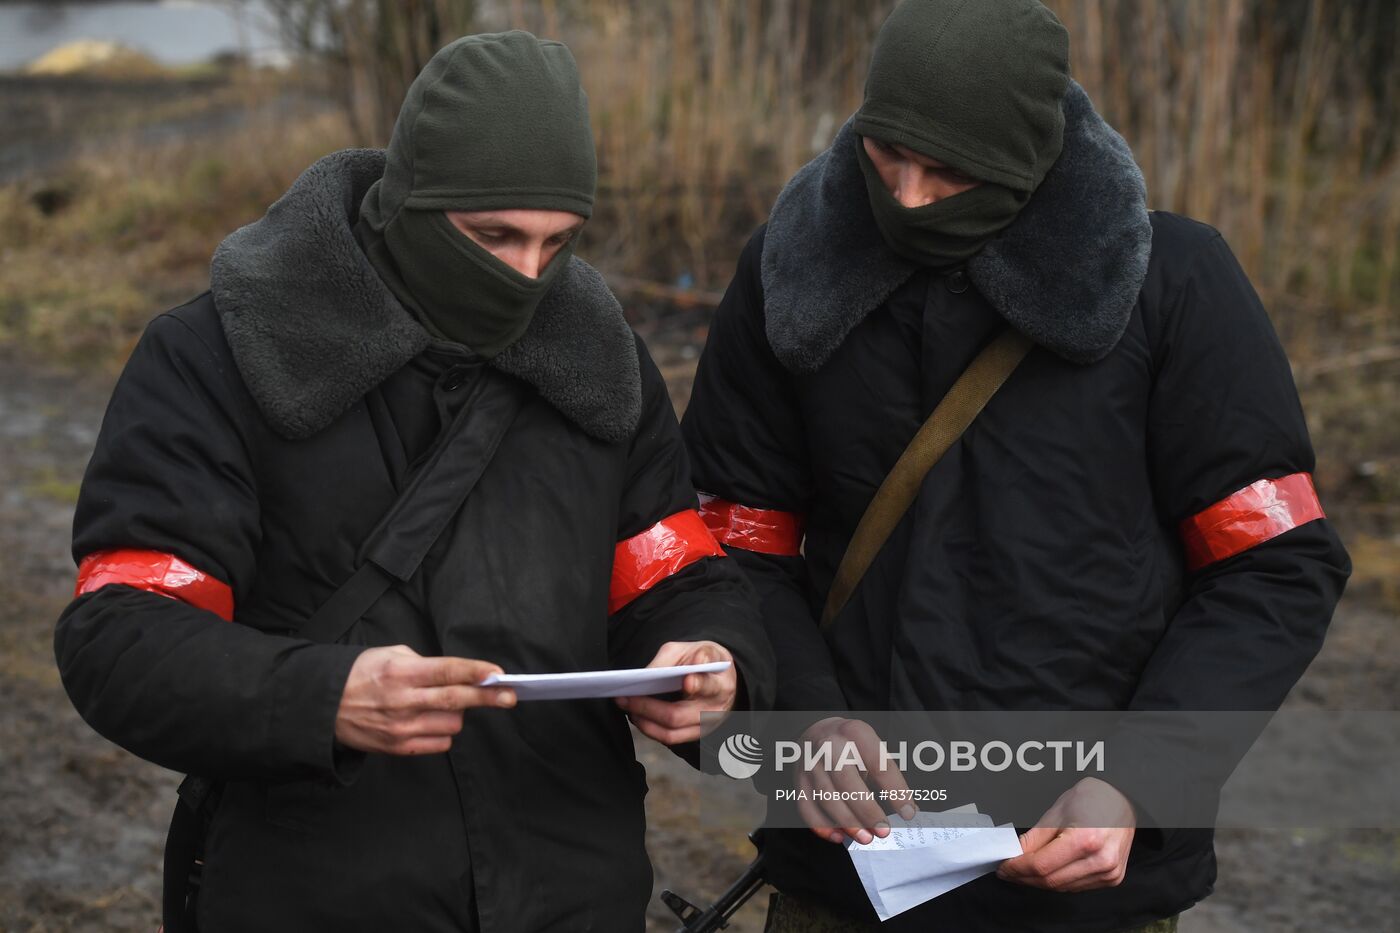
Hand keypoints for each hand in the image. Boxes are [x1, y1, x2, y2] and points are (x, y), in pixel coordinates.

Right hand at [334, 645, 515, 755]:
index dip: (474, 672)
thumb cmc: (360, 675)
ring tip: (437, 704)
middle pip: (457, 700)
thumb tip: (454, 674)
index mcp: (401, 673)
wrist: (324, 709)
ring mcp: (402, 728)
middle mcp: (403, 701)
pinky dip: (442, 733)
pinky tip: (427, 721)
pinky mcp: (399, 748)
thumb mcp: (388, 655)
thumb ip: (422, 663)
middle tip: (510, 696)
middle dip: (488, 697)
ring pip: (453, 724)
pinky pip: (440, 743)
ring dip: (455, 714)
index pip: (447, 671)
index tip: (496, 673)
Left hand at [615, 640, 736, 744]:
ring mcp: (706, 726)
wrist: (722, 676)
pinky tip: (637, 716)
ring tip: (626, 706)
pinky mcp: (697, 735)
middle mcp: (716, 709)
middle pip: (678, 715)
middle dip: (647, 707)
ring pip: (671, 732)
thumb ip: (670, 658)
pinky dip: (650, 728)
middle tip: (624, 697)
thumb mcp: (691, 648)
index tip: (686, 680)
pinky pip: (670, 738)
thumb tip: (646, 675)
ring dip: (644, 721)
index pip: (709, 685)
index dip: (698, 684)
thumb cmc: (701, 659)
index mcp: (720, 682)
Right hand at [796, 717, 914, 845]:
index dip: (895, 790)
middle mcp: (829, 745)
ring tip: (866, 838)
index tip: (909, 813)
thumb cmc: (851, 745)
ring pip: (826, 797)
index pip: (879, 764)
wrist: (816, 730)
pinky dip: (821, 826)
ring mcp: (810, 762)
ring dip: (847, 822)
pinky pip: (806, 806)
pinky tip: (838, 837)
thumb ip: (886, 774)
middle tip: (884, 830)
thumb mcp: (870, 746)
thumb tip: (906, 809)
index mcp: (855, 732)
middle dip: (867, 810)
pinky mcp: (798, 779)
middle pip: (847, 781)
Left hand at [996, 777, 1136, 891]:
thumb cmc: (1092, 798)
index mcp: (1085, 840)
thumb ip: (1034, 838)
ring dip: (1039, 882)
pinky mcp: (1112, 878)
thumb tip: (1014, 855)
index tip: (1003, 866)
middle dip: (1024, 877)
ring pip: (1062, 887)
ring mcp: (1109, 872)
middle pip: (1051, 880)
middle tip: (1008, 871)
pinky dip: (1058, 881)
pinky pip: (1077, 886)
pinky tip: (1047, 872)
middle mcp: (1101, 860)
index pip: (1041, 865)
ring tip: (1024, 871)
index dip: (1017, 868)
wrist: (1123, 798)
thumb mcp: (1057, 812)